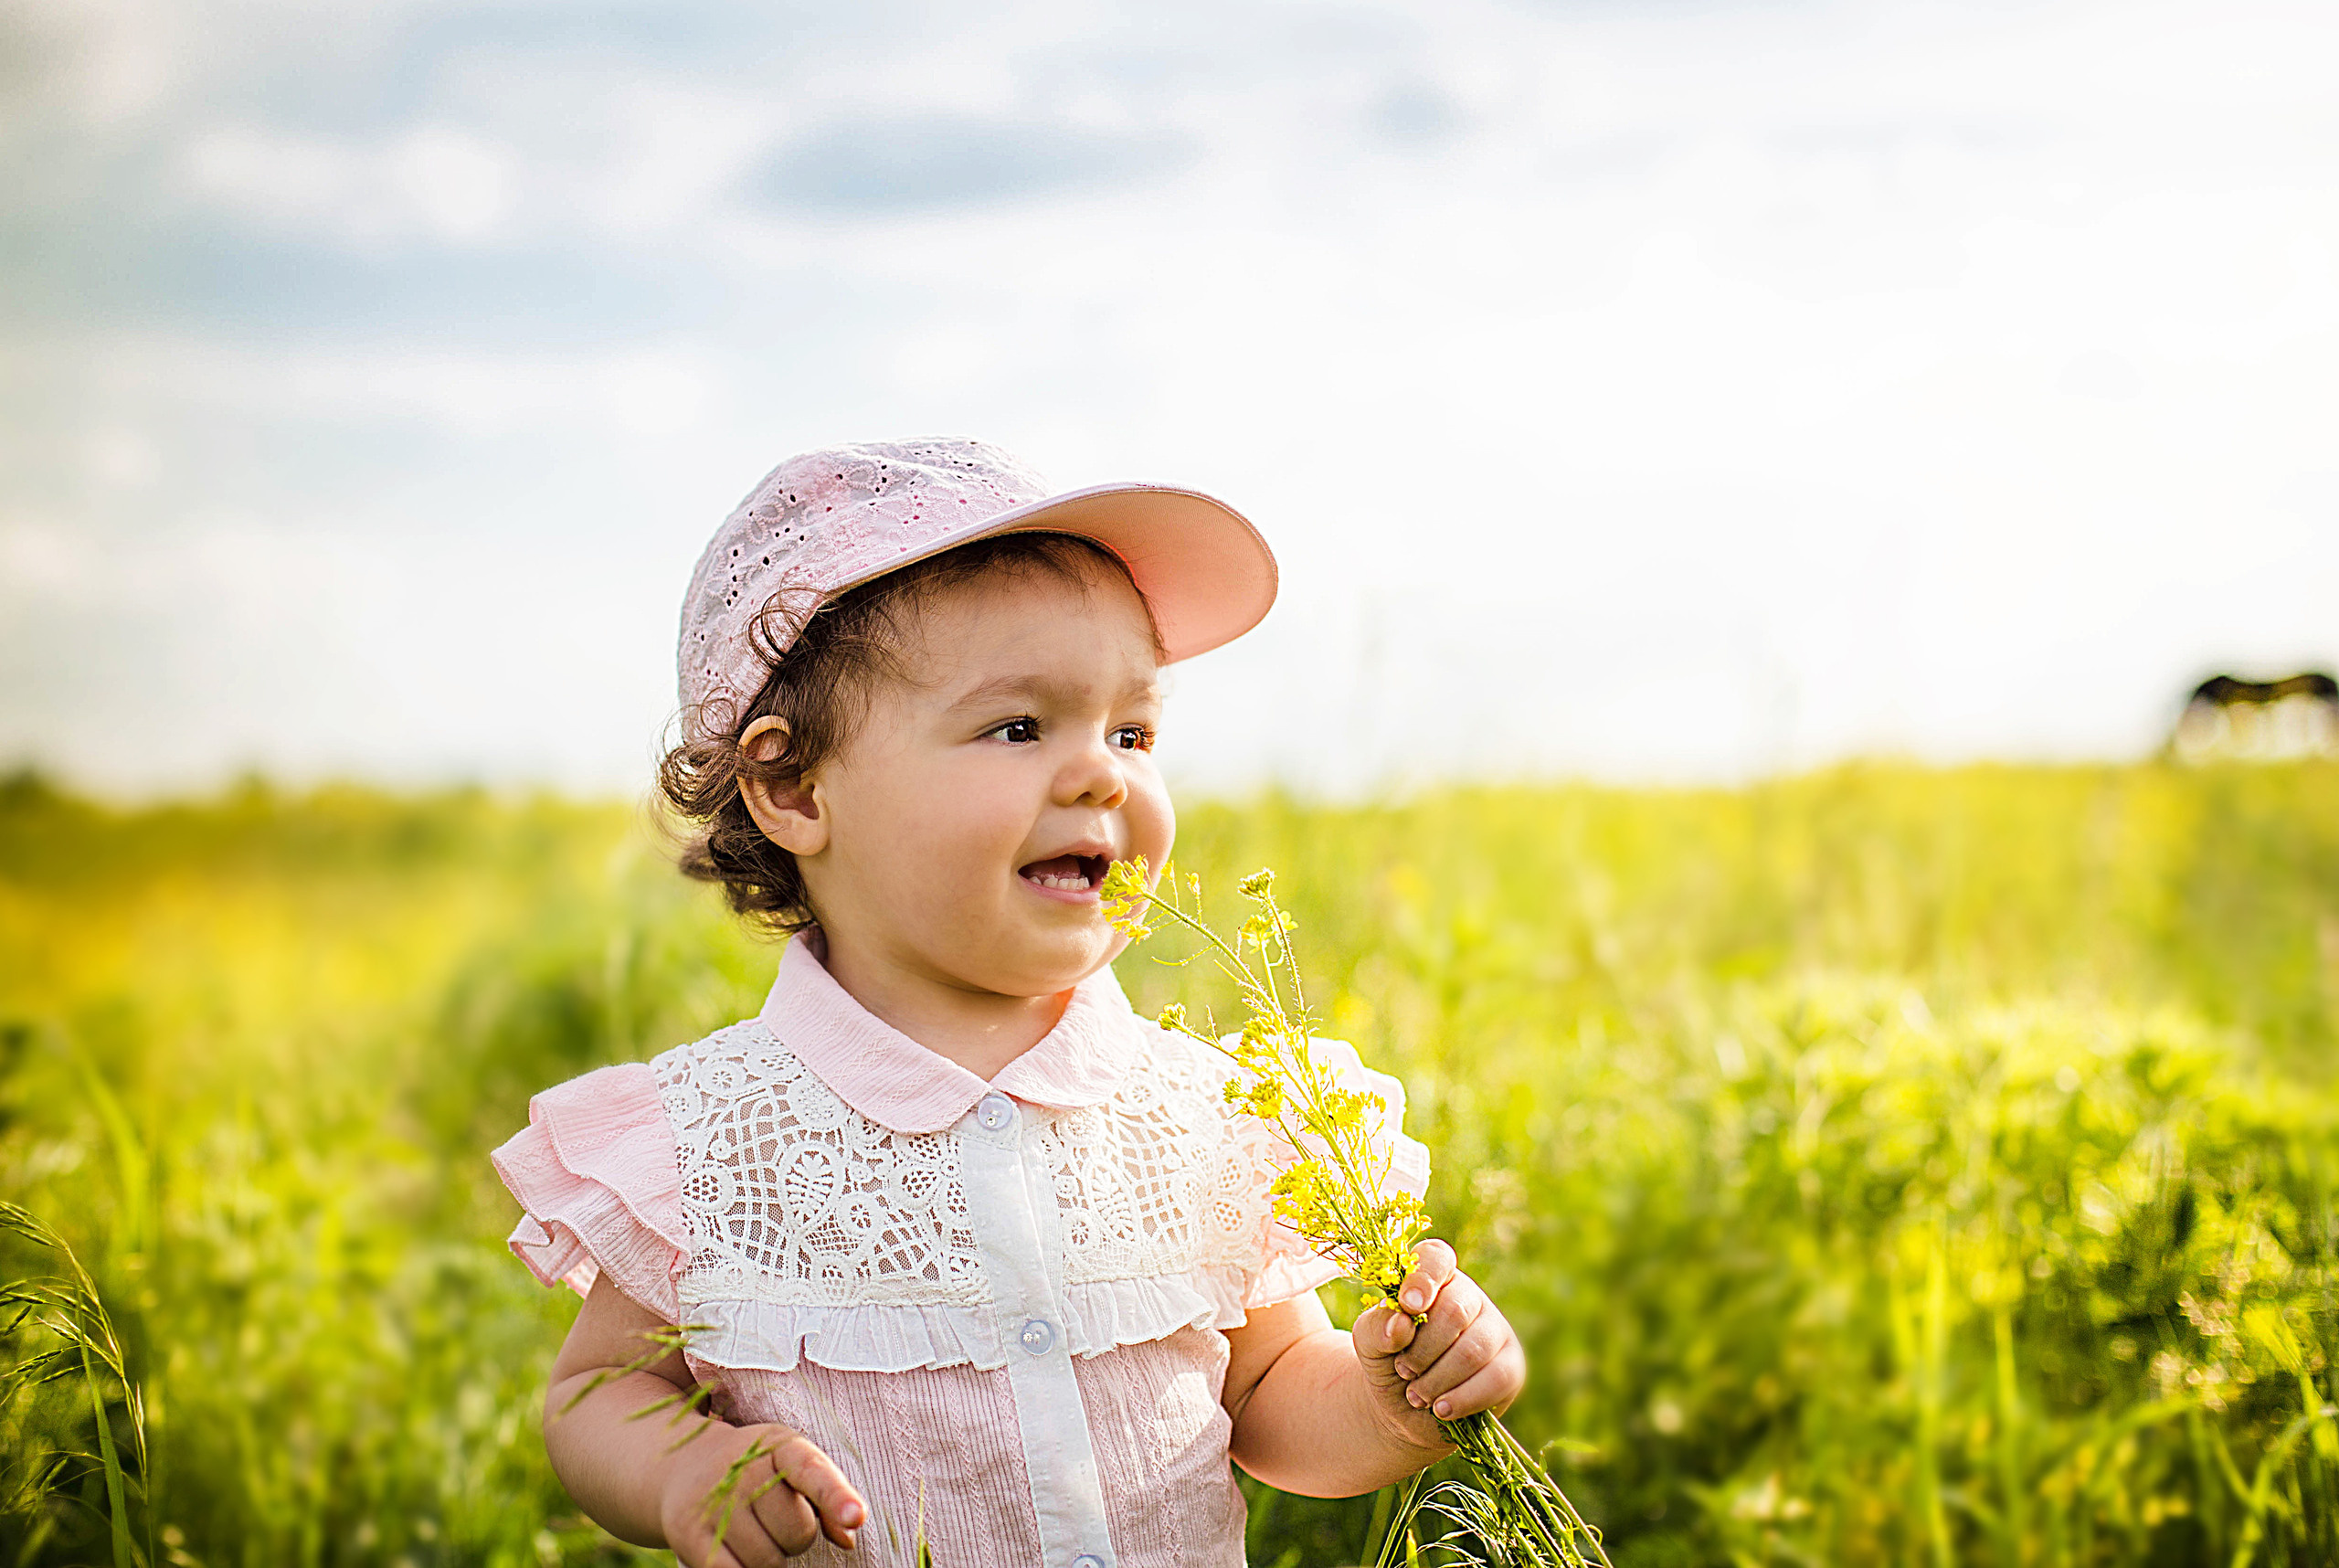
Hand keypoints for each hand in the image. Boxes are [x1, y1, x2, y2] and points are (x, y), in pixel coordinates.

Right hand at [659, 1420, 866, 1564]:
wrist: (683, 1465)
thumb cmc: (757, 1473)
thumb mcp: (792, 1468)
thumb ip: (826, 1499)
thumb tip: (848, 1538)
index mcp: (780, 1446)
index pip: (812, 1471)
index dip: (836, 1497)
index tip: (855, 1516)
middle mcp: (744, 1470)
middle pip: (797, 1533)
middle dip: (796, 1538)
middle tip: (775, 1520)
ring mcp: (714, 1502)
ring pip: (767, 1562)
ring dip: (770, 1560)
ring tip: (753, 1533)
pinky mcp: (688, 1534)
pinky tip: (736, 1553)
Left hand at [1352, 1239, 1525, 1447]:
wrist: (1402, 1408)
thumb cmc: (1387, 1361)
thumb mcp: (1369, 1342)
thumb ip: (1376, 1327)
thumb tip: (1400, 1324)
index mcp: (1434, 1277)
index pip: (1436, 1258)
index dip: (1424, 1278)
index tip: (1407, 1305)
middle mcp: (1469, 1297)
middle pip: (1454, 1311)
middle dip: (1422, 1349)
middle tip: (1403, 1371)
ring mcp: (1495, 1330)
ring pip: (1473, 1350)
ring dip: (1437, 1379)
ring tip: (1416, 1395)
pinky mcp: (1511, 1366)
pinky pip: (1496, 1379)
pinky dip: (1463, 1398)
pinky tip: (1441, 1409)